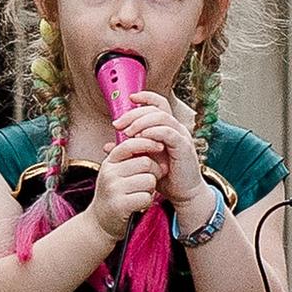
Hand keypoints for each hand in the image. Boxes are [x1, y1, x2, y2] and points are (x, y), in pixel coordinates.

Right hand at [87, 116, 169, 238]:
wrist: (100, 223)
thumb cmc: (114, 195)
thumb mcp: (117, 173)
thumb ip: (131, 159)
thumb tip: (156, 143)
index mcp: (109, 162)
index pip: (130, 144)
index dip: (148, 143)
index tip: (160, 146)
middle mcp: (109, 173)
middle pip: (145, 163)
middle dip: (155, 171)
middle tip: (152, 180)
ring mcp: (113, 189)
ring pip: (149, 180)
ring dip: (151, 188)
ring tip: (141, 193)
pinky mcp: (120, 205)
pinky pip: (146, 197)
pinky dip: (148, 201)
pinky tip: (140, 204)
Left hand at [107, 91, 220, 230]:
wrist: (183, 194)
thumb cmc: (165, 177)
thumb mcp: (142, 161)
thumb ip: (128, 151)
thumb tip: (107, 146)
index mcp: (168, 128)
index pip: (159, 104)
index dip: (146, 97)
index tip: (130, 99)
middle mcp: (177, 128)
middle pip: (156, 109)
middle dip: (134, 113)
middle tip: (118, 124)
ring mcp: (182, 136)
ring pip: (162, 117)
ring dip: (141, 121)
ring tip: (128, 132)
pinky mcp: (184, 147)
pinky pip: (168, 132)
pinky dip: (153, 131)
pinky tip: (141, 137)